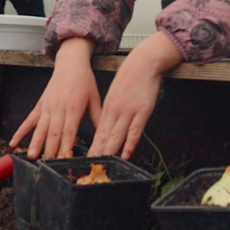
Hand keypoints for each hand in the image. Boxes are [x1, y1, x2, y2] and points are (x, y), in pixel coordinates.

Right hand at [11, 38, 99, 158]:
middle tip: (48, 165)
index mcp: (74, 108)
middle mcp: (58, 108)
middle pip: (54, 133)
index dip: (66, 146)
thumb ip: (97, 117)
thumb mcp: (96, 98)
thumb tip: (104, 135)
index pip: (69, 131)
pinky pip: (28, 120)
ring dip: (35, 144)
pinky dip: (20, 132)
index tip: (64, 160)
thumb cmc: (85, 81)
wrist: (70, 63)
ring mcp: (47, 107)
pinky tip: (13, 143)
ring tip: (32, 157)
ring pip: (40, 129)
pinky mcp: (40, 105)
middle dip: (50, 150)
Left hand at [88, 32, 183, 159]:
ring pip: (116, 135)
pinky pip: (134, 131)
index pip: (97, 131)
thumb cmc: (131, 77)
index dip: (92, 145)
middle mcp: (115, 111)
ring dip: (109, 151)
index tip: (86, 157)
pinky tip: (126, 155)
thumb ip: (112, 110)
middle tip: (89, 166)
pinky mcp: (142, 111)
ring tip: (102, 164)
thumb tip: (107, 126)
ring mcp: (128, 112)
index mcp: (108, 107)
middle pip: (103, 136)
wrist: (144, 62)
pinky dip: (129, 144)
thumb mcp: (116, 94)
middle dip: (96, 152)